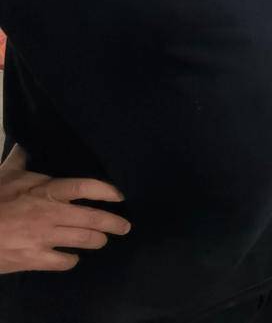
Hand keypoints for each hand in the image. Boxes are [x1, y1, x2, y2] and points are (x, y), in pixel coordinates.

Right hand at [0, 145, 130, 273]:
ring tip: (102, 240)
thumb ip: (20, 161)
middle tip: (125, 227)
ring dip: (97, 241)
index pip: (84, 187)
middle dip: (114, 223)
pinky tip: (72, 257)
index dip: (106, 191)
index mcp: (45, 191)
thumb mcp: (4, 176)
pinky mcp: (33, 260)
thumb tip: (26, 144)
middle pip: (92, 218)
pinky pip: (64, 262)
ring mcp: (43, 238)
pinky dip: (71, 260)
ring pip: (85, 241)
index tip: (119, 196)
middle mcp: (49, 214)